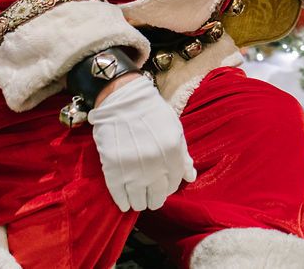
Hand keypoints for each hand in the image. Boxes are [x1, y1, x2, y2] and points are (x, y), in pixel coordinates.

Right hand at [88, 74, 195, 211]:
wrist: (123, 101)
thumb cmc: (152, 113)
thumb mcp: (175, 131)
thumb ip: (183, 156)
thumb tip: (190, 177)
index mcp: (173, 155)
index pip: (174, 185)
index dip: (168, 187)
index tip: (162, 184)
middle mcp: (155, 166)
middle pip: (157, 197)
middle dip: (155, 198)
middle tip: (150, 194)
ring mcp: (133, 170)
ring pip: (139, 201)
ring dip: (139, 202)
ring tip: (137, 197)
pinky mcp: (113, 171)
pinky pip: (119, 196)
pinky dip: (123, 202)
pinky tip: (124, 201)